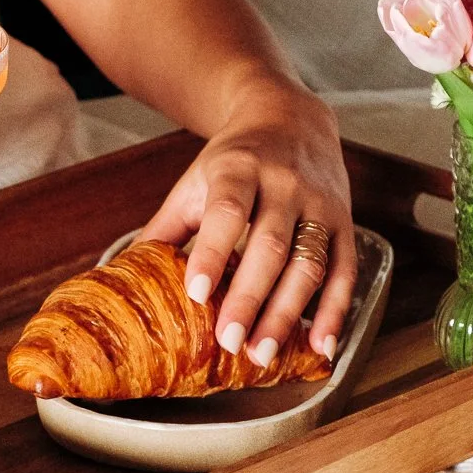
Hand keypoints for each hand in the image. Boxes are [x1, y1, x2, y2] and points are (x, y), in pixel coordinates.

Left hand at [141, 85, 354, 364]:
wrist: (290, 119)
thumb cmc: (233, 162)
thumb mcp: (194, 183)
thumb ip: (165, 228)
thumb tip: (126, 278)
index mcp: (239, 169)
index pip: (228, 211)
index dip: (212, 253)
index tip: (196, 294)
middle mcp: (285, 184)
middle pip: (271, 246)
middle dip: (250, 298)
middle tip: (230, 343)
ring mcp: (320, 204)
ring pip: (309, 263)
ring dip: (288, 313)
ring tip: (263, 353)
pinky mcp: (346, 222)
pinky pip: (345, 271)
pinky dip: (335, 311)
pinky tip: (320, 346)